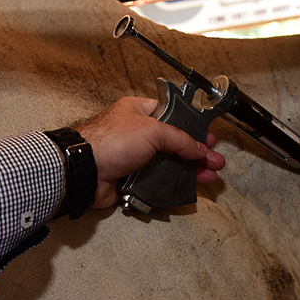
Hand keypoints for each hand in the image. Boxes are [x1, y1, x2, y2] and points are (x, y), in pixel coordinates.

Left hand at [75, 97, 224, 208]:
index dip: (192, 126)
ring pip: (168, 164)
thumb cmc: (108, 141)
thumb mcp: (152, 131)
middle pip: (174, 143)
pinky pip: (156, 182)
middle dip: (197, 153)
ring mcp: (134, 157)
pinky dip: (171, 185)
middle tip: (214, 161)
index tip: (208, 137)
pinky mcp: (131, 177)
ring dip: (189, 171)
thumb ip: (179, 139)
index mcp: (139, 111)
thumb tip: (198, 148)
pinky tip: (187, 187)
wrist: (86, 171)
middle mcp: (137, 133)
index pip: (173, 115)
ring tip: (208, 176)